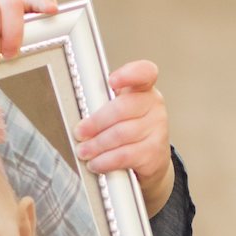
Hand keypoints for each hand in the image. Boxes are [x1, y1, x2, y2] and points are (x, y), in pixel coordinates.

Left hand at [76, 60, 173, 215]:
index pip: (144, 72)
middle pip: (122, 108)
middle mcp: (154, 105)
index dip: (129, 74)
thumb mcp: (119, 111)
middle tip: (79, 133)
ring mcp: (158, 128)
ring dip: (96, 145)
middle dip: (95, 122)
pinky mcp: (155, 152)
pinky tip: (96, 163)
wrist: (151, 159)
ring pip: (121, 134)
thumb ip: (103, 103)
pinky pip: (125, 156)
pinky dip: (106, 161)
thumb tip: (77, 110)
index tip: (111, 81)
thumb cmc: (128, 129)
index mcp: (143, 88)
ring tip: (82, 151)